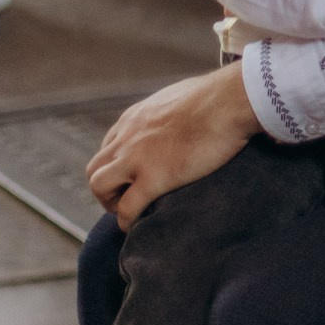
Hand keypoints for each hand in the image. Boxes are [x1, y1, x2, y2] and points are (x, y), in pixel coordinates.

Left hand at [87, 68, 258, 226]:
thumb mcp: (181, 98)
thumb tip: (188, 118)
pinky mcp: (154, 178)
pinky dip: (126, 221)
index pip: (108, 146)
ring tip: (128, 214)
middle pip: (95, 169)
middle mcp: (128, 137)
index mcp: (135, 118)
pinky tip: (135, 227)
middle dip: (106, 188)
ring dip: (110, 204)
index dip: (116, 167)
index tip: (130, 178)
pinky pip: (127, 208)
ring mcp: (137, 158)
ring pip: (99, 187)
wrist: (229, 101)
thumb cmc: (218, 97)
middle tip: (125, 200)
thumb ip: (173, 112)